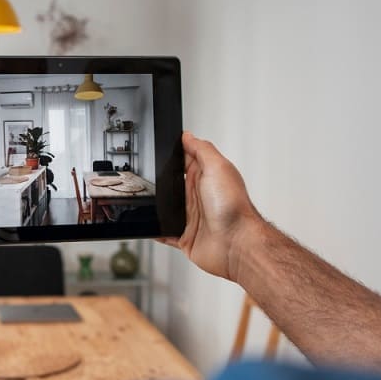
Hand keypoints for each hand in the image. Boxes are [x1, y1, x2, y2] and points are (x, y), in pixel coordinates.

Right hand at [161, 132, 263, 281]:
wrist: (236, 244)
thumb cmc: (233, 208)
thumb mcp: (218, 167)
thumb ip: (202, 150)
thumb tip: (188, 136)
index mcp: (206, 177)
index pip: (186, 161)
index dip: (174, 154)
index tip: (160, 148)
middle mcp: (199, 196)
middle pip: (173, 184)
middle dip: (160, 180)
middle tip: (146, 174)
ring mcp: (192, 217)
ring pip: (167, 208)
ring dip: (158, 205)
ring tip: (144, 199)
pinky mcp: (186, 236)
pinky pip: (165, 232)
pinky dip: (157, 230)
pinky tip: (150, 226)